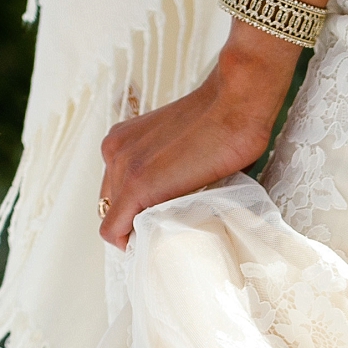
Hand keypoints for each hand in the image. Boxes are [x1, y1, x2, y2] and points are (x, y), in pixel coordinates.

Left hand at [96, 26, 303, 246]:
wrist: (236, 104)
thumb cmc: (224, 123)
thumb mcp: (180, 145)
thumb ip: (166, 166)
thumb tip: (177, 197)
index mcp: (122, 139)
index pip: (114, 189)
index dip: (135, 209)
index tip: (161, 216)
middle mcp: (114, 150)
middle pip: (110, 205)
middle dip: (134, 220)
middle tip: (168, 227)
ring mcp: (123, 168)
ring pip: (113, 220)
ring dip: (138, 230)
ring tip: (171, 230)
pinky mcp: (137, 187)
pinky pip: (115, 231)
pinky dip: (131, 243)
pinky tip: (158, 240)